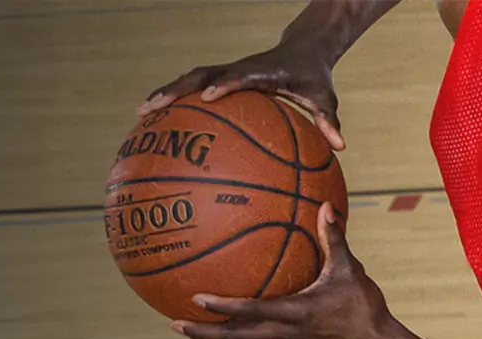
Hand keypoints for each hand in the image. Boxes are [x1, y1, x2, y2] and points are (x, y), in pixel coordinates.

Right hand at [138, 44, 346, 150]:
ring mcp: (228, 72)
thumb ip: (329, 120)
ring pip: (191, 78)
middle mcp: (239, 69)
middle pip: (201, 74)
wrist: (304, 48)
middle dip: (176, 89)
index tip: (208, 97)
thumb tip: (340, 146)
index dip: (225, 84)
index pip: (241, 76)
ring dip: (167, 92)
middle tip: (150, 107)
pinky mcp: (223, 77)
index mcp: (262, 72)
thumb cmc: (314, 77)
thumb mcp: (325, 97)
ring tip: (141, 112)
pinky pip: (195, 87)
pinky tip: (157, 121)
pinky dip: (175, 99)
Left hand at [171, 204, 396, 338]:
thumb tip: (325, 206)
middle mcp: (284, 333)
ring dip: (212, 338)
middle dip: (203, 333)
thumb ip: (333, 238)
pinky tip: (222, 326)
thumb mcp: (349, 269)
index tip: (196, 298)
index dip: (223, 307)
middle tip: (174, 323)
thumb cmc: (363, 305)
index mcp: (296, 313)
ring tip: (185, 328)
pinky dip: (233, 336)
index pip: (251, 311)